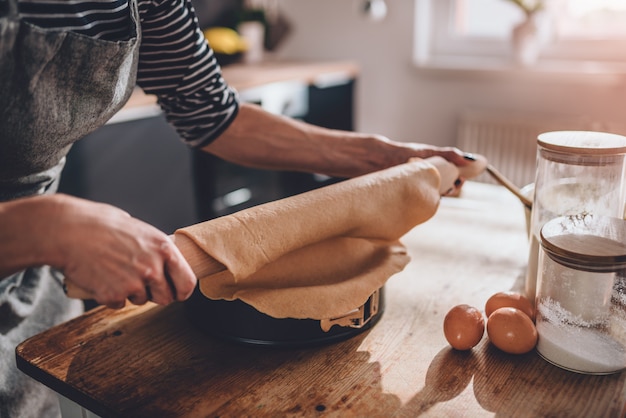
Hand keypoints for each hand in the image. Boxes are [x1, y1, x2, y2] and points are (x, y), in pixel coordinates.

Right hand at [45, 195, 195, 308]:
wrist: (67, 231)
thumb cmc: (100, 224)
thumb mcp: (138, 229)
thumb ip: (154, 248)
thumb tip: (164, 261)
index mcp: (164, 248)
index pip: (187, 281)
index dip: (183, 290)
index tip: (179, 293)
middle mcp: (153, 268)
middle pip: (166, 297)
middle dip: (156, 294)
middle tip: (142, 284)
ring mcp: (134, 284)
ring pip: (141, 300)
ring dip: (131, 293)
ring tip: (115, 271)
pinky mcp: (113, 295)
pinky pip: (118, 304)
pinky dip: (111, 295)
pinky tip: (101, 277)